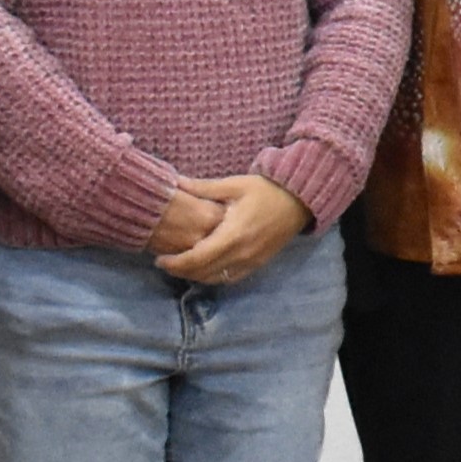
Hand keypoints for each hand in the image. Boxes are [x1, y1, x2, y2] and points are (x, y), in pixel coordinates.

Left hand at [153, 174, 310, 286]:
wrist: (300, 200)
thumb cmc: (267, 190)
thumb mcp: (234, 185)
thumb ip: (202, 188)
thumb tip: (174, 182)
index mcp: (233, 234)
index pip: (197, 258)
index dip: (175, 263)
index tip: (159, 259)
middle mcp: (242, 253)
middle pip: (203, 273)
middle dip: (180, 271)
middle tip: (165, 263)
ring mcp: (252, 261)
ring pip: (216, 279)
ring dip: (195, 276)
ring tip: (181, 266)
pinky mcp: (258, 264)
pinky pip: (230, 278)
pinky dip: (213, 277)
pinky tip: (204, 268)